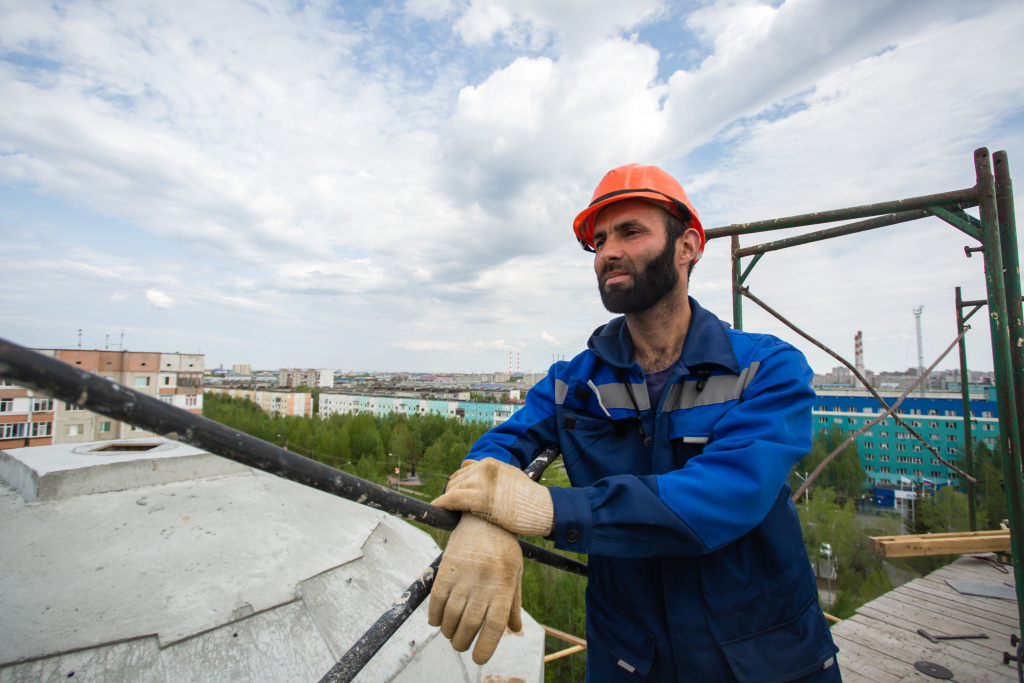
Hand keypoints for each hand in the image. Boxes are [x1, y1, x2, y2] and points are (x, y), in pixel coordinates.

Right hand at [429, 514, 522, 663]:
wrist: (484, 515)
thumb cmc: (503, 547)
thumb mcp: (515, 573)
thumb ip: (513, 603)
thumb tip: (515, 629)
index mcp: (504, 586)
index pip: (496, 626)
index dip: (486, 647)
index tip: (479, 658)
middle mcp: (485, 582)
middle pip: (470, 624)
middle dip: (462, 642)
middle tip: (460, 645)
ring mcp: (465, 575)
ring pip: (452, 615)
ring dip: (448, 631)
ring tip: (450, 634)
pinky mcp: (448, 567)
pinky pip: (437, 599)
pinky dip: (435, 615)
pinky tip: (437, 621)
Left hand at [432, 458, 553, 536]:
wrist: (542, 508)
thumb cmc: (529, 498)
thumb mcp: (511, 477)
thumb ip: (495, 476)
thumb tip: (483, 482)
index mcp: (492, 463)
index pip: (465, 468)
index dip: (458, 481)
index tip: (454, 491)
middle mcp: (484, 469)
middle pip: (457, 478)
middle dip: (451, 491)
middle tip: (447, 503)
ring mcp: (482, 482)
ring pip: (453, 488)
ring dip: (446, 499)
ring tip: (440, 508)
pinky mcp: (480, 498)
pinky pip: (452, 499)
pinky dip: (442, 504)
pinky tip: (436, 509)